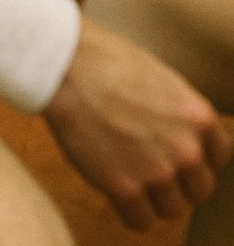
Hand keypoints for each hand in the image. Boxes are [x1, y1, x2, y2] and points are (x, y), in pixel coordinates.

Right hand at [45, 18, 231, 229]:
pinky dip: (129, 210)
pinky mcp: (124, 188)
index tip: (172, 149)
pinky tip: (115, 186)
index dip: (195, 155)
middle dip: (178, 181)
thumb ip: (181, 114)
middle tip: (148, 163)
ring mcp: (157, 171)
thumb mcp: (162, 79)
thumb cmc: (107, 62)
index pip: (219, 158)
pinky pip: (141, 222)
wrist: (66, 64)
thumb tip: (188, 140)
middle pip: (199, 190)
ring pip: (171, 209)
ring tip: (128, 171)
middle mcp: (187, 149)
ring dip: (153, 197)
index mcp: (199, 117)